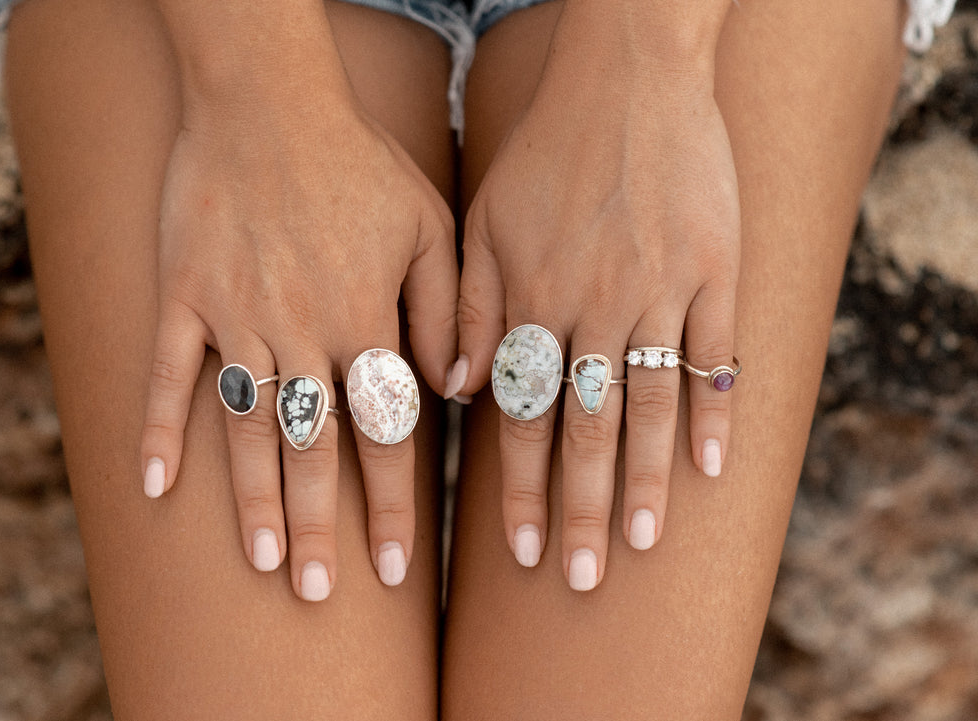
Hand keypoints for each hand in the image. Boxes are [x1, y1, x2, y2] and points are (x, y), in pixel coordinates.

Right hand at [138, 88, 457, 601]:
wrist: (266, 100)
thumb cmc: (356, 160)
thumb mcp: (427, 224)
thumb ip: (444, 309)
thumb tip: (453, 389)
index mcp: (364, 319)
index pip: (385, 432)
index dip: (392, 503)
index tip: (395, 566)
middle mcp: (301, 331)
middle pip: (316, 448)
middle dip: (324, 524)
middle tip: (322, 590)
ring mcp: (235, 316)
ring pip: (248, 427)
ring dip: (255, 499)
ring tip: (264, 560)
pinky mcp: (183, 296)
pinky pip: (165, 373)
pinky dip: (156, 429)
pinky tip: (152, 486)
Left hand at [457, 20, 739, 589]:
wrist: (630, 75)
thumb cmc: (546, 151)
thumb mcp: (482, 220)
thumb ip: (466, 308)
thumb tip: (455, 391)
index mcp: (533, 300)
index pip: (520, 415)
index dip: (518, 487)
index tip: (521, 550)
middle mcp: (593, 307)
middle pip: (586, 428)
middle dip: (582, 509)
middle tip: (584, 576)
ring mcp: (659, 290)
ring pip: (649, 404)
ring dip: (648, 481)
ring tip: (644, 542)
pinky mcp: (715, 269)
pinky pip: (716, 353)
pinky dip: (715, 412)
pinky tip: (714, 467)